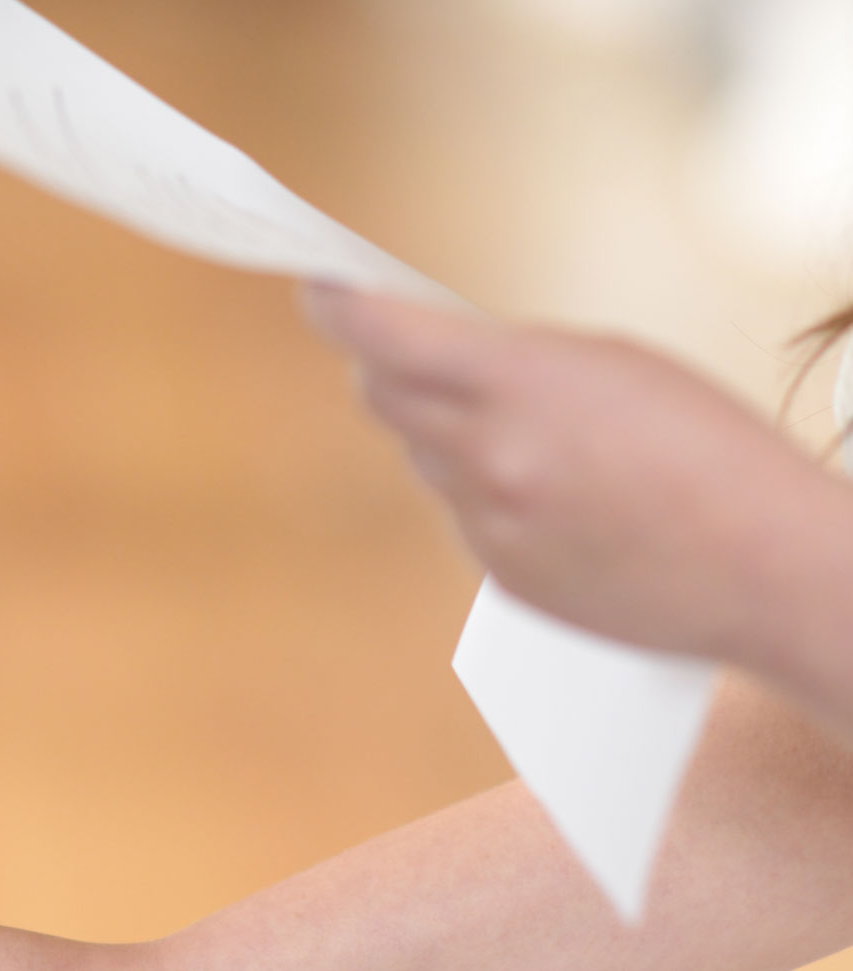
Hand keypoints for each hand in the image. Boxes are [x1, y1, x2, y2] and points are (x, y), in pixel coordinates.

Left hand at [303, 284, 852, 663]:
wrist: (764, 569)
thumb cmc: (710, 449)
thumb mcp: (612, 366)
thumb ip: (509, 359)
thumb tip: (430, 359)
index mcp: (518, 386)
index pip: (384, 336)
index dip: (339, 306)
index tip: (315, 286)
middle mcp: (486, 459)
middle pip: (383, 397)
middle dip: (386, 366)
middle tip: (397, 344)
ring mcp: (485, 525)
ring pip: (425, 458)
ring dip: (449, 433)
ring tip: (532, 431)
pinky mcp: (497, 576)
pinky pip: (463, 514)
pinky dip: (487, 493)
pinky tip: (558, 495)